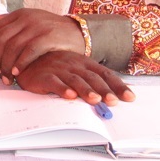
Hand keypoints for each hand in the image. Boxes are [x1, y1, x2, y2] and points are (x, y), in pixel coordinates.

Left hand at [0, 8, 85, 78]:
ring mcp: (38, 26)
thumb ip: (6, 22)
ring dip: (7, 65)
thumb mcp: (28, 23)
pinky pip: (29, 51)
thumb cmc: (50, 31)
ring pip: (13, 47)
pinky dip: (21, 63)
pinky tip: (18, 72)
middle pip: (1, 39)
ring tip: (8, 77)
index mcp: (19, 14)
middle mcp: (26, 18)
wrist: (78, 32)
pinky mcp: (48, 36)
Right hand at [14, 50, 134, 104]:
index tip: (130, 97)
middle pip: (92, 78)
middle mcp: (74, 65)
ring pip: (75, 80)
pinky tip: (68, 95)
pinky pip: (54, 82)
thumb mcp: (76, 71)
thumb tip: (114, 97)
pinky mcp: (44, 76)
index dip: (118, 85)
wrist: (29, 59)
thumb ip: (92, 82)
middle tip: (114, 101)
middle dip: (104, 90)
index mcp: (85, 63)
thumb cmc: (56, 67)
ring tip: (95, 99)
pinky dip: (61, 88)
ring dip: (86, 90)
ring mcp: (59, 69)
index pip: (105, 74)